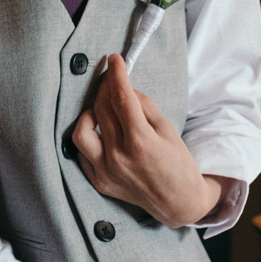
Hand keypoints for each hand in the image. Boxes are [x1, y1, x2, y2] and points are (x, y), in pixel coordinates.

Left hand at [70, 54, 220, 226]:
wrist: (179, 202)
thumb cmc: (178, 164)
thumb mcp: (168, 130)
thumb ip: (144, 106)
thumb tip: (125, 88)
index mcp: (141, 142)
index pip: (122, 97)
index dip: (117, 74)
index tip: (114, 59)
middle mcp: (119, 156)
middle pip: (102, 108)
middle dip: (105, 87)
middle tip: (112, 79)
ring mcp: (106, 171)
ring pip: (82, 129)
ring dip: (90, 112)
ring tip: (103, 109)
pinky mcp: (98, 181)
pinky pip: (81, 152)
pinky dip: (88, 137)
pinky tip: (100, 131)